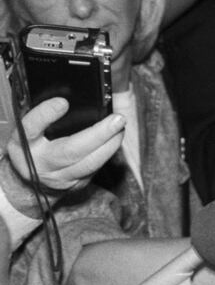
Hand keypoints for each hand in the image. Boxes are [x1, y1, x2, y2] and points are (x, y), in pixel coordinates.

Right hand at [5, 98, 124, 192]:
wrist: (29, 183)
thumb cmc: (32, 149)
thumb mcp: (28, 130)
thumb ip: (43, 116)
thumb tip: (68, 100)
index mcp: (23, 144)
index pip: (31, 128)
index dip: (45, 114)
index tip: (62, 102)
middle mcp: (41, 163)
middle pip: (70, 151)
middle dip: (98, 134)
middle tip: (117, 119)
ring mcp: (59, 177)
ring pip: (89, 164)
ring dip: (110, 145)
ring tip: (121, 128)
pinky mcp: (76, 184)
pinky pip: (95, 169)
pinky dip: (107, 153)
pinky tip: (115, 140)